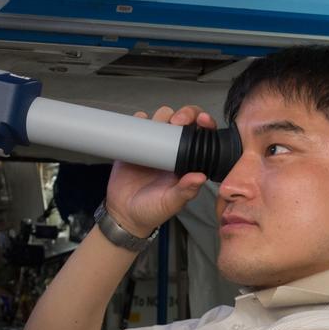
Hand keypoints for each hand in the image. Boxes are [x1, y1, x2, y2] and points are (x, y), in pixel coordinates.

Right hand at [105, 105, 211, 236]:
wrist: (123, 214)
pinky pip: (137, 125)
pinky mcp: (134, 146)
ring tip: (157, 124)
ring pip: (162, 120)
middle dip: (184, 114)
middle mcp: (172, 151)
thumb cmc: (151, 211)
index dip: (204, 124)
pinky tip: (139, 123)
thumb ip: (185, 192)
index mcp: (187, 162)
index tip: (202, 121)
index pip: (202, 136)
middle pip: (183, 122)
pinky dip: (138, 120)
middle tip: (176, 122)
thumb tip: (200, 177)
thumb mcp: (170, 204)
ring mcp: (153, 146)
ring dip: (162, 116)